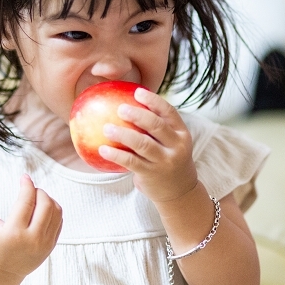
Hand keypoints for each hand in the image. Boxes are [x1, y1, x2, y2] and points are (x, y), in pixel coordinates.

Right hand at [0, 175, 62, 284]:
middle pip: (45, 204)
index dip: (27, 185)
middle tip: (30, 189)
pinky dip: (53, 210)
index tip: (24, 178)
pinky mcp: (50, 247)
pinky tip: (42, 208)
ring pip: (55, 212)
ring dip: (48, 199)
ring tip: (36, 197)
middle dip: (39, 191)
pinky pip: (59, 222)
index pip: (27, 201)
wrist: (1, 275)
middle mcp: (32, 239)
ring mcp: (44, 244)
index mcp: (14, 233)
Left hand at [98, 88, 196, 202]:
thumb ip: (157, 127)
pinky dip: (116, 155)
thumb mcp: (171, 142)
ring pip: (142, 144)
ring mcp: (165, 161)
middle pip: (156, 125)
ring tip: (106, 128)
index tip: (137, 92)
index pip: (169, 112)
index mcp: (181, 133)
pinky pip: (131, 162)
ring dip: (123, 134)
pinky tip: (103, 150)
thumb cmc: (168, 159)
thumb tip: (127, 102)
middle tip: (120, 109)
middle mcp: (176, 146)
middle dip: (137, 115)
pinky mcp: (151, 174)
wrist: (179, 192)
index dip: (153, 100)